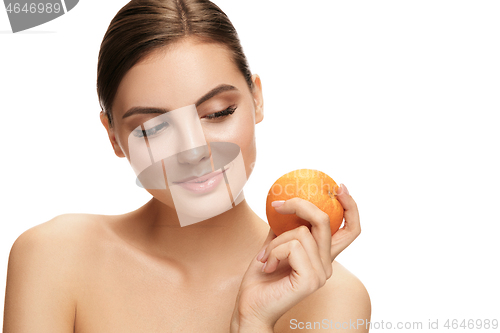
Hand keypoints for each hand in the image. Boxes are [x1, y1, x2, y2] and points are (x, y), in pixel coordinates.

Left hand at [230, 184, 359, 331]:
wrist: (250, 306)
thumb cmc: (261, 278)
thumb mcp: (274, 245)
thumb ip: (284, 227)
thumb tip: (283, 202)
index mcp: (323, 256)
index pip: (350, 230)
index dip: (351, 207)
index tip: (339, 187)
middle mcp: (327, 264)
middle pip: (326, 220)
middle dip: (301, 205)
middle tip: (278, 204)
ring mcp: (322, 273)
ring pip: (301, 232)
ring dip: (275, 241)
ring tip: (265, 258)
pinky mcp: (311, 279)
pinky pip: (293, 246)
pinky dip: (274, 251)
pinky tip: (267, 265)